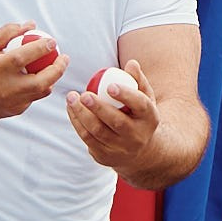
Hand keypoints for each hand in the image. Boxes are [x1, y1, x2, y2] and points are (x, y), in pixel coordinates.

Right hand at [0, 22, 66, 120]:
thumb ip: (7, 33)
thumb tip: (31, 26)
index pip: (24, 57)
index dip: (41, 48)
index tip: (51, 41)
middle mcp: (4, 89)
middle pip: (41, 81)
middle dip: (58, 68)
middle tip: (64, 57)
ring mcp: (10, 103)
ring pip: (42, 91)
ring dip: (51, 78)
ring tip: (53, 65)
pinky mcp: (14, 111)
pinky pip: (33, 97)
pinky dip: (37, 87)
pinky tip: (35, 78)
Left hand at [65, 59, 160, 175]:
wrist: (141, 153)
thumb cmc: (140, 117)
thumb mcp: (145, 99)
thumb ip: (138, 80)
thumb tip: (131, 63)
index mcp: (150, 118)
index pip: (140, 105)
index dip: (126, 95)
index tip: (109, 86)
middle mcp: (137, 136)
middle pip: (116, 121)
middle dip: (98, 107)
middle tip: (84, 94)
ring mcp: (121, 149)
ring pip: (98, 132)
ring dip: (81, 114)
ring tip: (71, 98)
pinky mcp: (105, 157)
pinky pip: (88, 139)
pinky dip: (77, 123)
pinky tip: (71, 109)